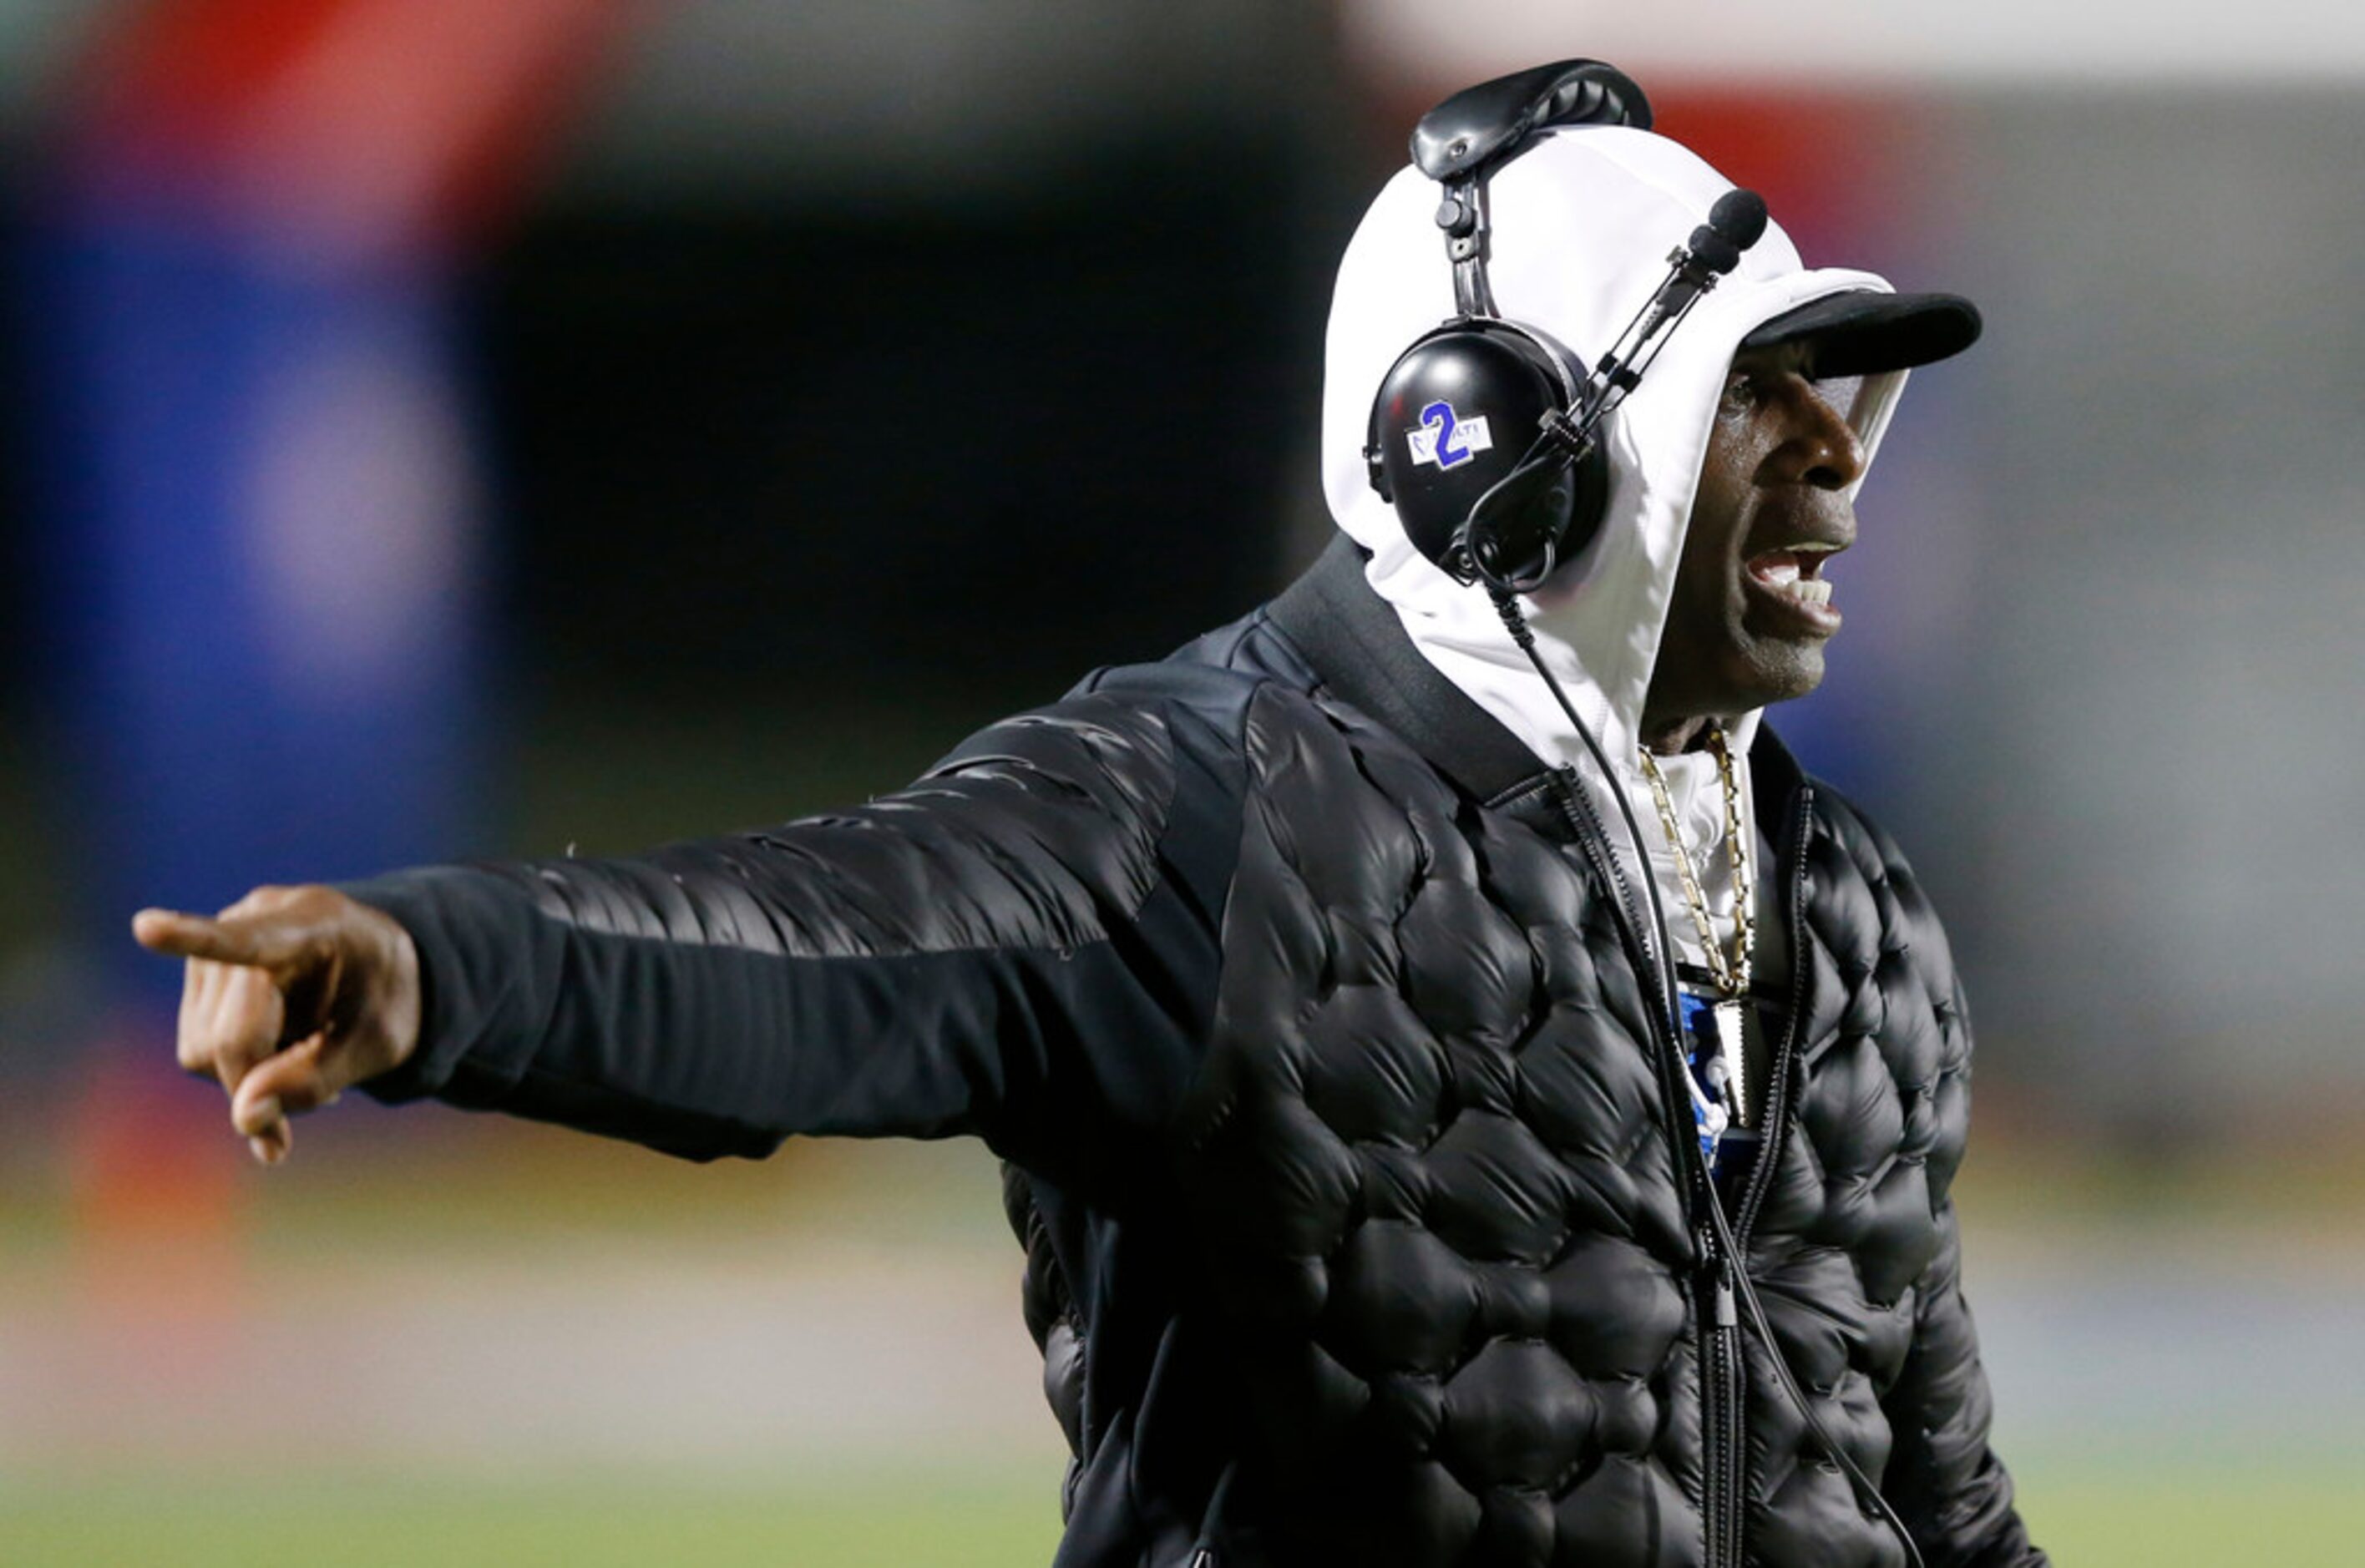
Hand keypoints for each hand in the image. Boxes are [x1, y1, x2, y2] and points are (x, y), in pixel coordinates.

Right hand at [132, 885, 421, 1164]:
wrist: (375, 963)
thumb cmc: (384, 997)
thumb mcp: (379, 1043)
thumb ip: (316, 1078)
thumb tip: (243, 1117)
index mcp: (311, 926)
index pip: (246, 939)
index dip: (192, 936)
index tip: (145, 926)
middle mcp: (247, 925)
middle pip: (229, 1039)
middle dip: (267, 1082)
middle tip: (329, 1099)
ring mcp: (215, 952)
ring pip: (203, 1053)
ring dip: (255, 1072)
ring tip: (308, 1045)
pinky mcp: (198, 980)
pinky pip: (198, 1053)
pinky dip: (240, 1066)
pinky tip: (282, 1045)